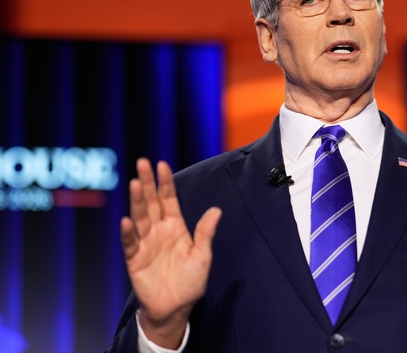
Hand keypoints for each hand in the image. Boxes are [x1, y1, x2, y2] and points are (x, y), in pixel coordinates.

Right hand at [120, 158, 221, 347]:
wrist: (175, 308)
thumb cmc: (190, 282)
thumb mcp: (203, 256)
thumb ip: (205, 233)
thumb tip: (216, 210)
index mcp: (175, 227)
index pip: (169, 199)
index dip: (165, 183)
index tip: (161, 164)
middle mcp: (158, 231)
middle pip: (151, 202)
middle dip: (147, 182)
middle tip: (142, 162)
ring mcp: (145, 243)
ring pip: (140, 217)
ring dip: (137, 201)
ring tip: (136, 184)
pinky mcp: (134, 259)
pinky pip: (130, 243)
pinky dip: (127, 233)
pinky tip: (126, 221)